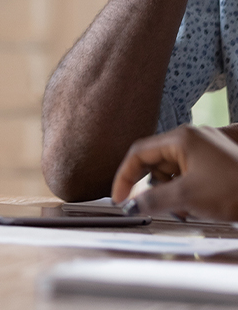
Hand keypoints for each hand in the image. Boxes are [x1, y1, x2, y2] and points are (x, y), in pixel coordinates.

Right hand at [111, 125, 237, 219]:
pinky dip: (191, 191)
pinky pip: (192, 173)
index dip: (125, 177)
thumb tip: (130, 205)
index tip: (121, 198)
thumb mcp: (188, 198)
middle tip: (166, 207)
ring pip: (175, 171)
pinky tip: (203, 204)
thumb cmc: (235, 189)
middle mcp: (192, 138)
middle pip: (157, 163)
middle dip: (158, 188)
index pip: (139, 153)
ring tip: (193, 208)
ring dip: (177, 192)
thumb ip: (153, 200)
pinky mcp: (219, 161)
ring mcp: (208, 148)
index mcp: (181, 138)